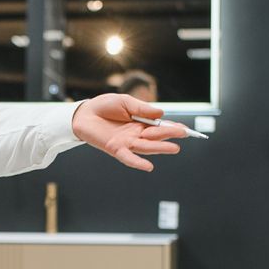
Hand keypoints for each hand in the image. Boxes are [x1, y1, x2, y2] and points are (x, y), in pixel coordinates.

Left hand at [70, 93, 191, 170]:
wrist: (83, 113)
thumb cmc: (104, 106)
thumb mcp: (125, 101)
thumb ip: (142, 108)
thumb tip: (161, 113)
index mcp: (140, 122)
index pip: (160, 125)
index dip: (172, 127)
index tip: (185, 129)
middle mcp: (136, 134)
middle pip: (156, 136)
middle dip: (170, 135)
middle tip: (184, 134)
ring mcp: (127, 143)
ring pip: (146, 147)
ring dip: (160, 148)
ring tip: (175, 148)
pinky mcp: (115, 149)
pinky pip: (128, 158)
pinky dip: (138, 163)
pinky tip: (149, 166)